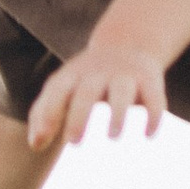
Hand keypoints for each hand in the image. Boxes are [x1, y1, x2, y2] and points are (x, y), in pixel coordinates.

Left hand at [27, 44, 169, 150]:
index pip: (57, 92)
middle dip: (79, 116)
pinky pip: (155, 97)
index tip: (42, 139)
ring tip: (112, 137)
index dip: (48, 113)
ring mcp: (126, 75)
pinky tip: (148, 134)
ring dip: (117, 114)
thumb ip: (43, 115)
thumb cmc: (86, 78)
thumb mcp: (62, 88)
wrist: (127, 44)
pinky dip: (154, 115)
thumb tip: (34, 145)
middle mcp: (99, 73)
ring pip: (122, 92)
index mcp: (73, 75)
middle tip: (73, 143)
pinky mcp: (150, 80)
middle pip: (87, 92)